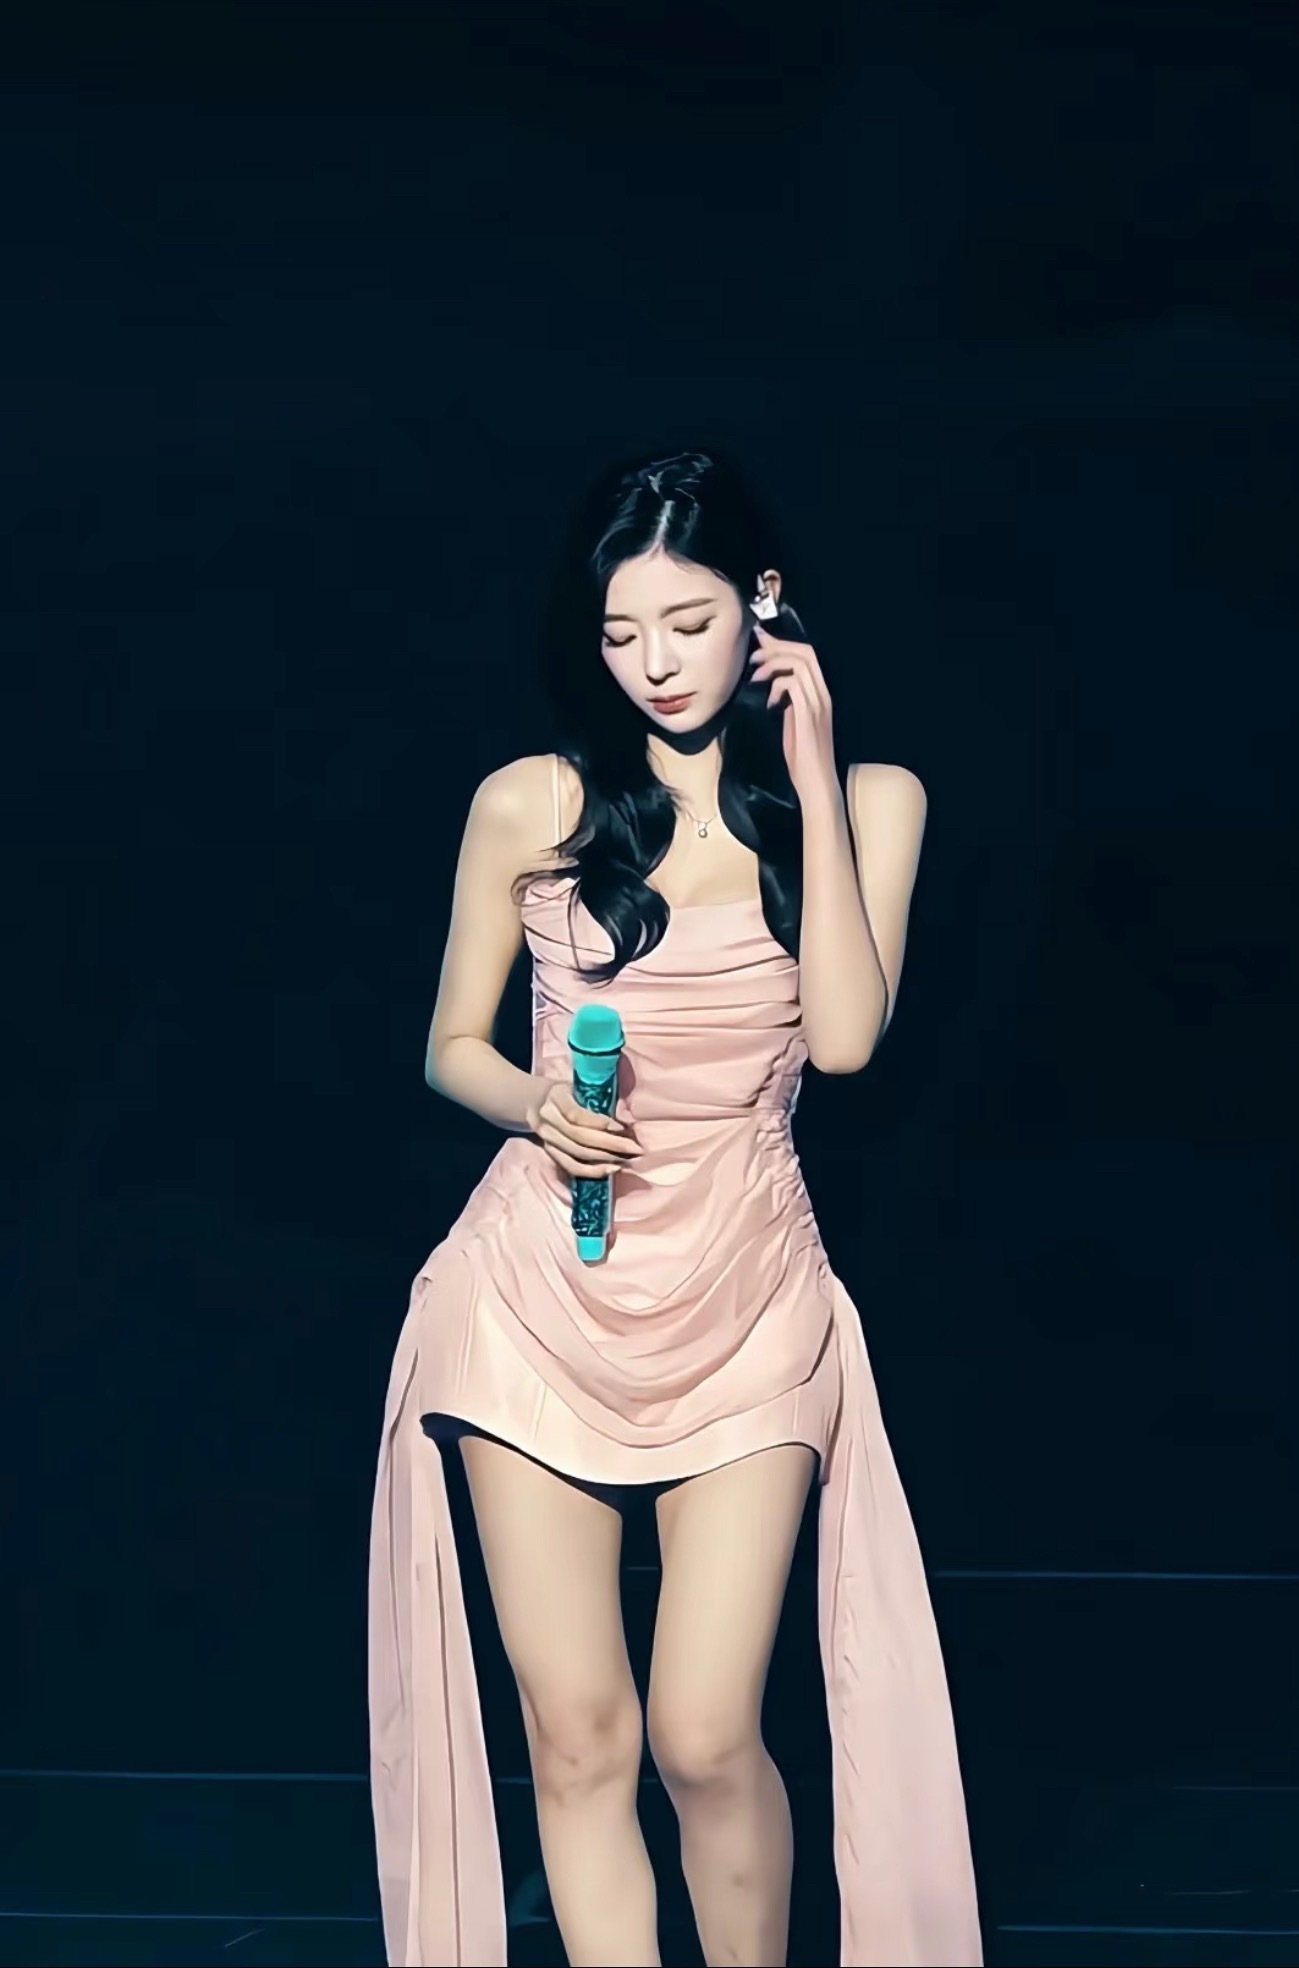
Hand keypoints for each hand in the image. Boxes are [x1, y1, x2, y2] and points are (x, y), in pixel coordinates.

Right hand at [524, 1078, 641, 1179]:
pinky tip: (610, 1170)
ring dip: (605, 1159)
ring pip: (577, 1153)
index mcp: (555, 1096)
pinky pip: (571, 1166)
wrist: (534, 1100)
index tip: (622, 1128)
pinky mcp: (550, 1151)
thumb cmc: (565, 1091)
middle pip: (579, 1136)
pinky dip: (591, 1171)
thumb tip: (627, 1115)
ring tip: (627, 1160)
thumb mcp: (576, 1086)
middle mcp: (548, 1118)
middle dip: (611, 1144)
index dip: (599, 1123)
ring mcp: (547, 1137)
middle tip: (635, 1149)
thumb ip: (596, 1097)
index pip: (576, 1114)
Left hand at [748, 626, 837, 803]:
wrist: (816, 783)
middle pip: (805, 652)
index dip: (783, 644)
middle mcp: (823, 694)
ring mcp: (818, 702)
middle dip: (776, 646)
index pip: (808, 656)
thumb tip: (773, 686)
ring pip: (800, 663)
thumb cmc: (804, 759)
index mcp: (821, 694)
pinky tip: (768, 701)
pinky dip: (777, 685)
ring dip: (773, 663)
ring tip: (756, 675)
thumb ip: (788, 703)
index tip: (760, 640)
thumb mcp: (793, 723)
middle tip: (753, 653)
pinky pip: (793, 683)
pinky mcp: (809, 714)